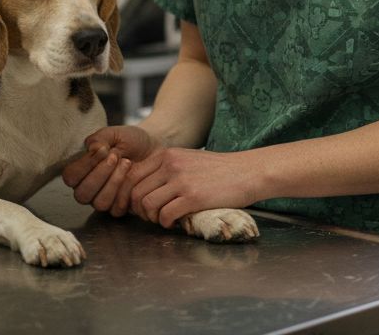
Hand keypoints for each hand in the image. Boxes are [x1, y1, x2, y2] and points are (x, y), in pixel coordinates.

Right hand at [62, 125, 158, 215]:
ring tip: (126, 163)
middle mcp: (89, 189)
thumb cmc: (130, 141)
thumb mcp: (114, 134)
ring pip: (98, 203)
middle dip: (99, 174)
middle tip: (115, 156)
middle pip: (82, 194)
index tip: (102, 149)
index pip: (70, 177)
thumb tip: (90, 148)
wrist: (153, 148)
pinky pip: (116, 208)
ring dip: (113, 181)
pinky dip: (125, 191)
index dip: (84, 165)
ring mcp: (103, 200)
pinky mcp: (119, 208)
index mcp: (81, 172)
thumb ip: (99, 139)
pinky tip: (132, 175)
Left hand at [125, 147, 258, 228]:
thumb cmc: (219, 169)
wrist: (247, 172)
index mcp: (166, 154)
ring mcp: (181, 180)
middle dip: (139, 210)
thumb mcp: (187, 159)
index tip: (140, 205)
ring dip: (152, 218)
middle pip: (135, 192)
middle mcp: (170, 164)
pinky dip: (166, 223)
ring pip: (147, 205)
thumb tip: (142, 188)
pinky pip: (165, 215)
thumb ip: (165, 168)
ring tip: (163, 219)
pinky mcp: (193, 197)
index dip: (130, 194)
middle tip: (152, 216)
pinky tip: (176, 222)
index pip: (131, 175)